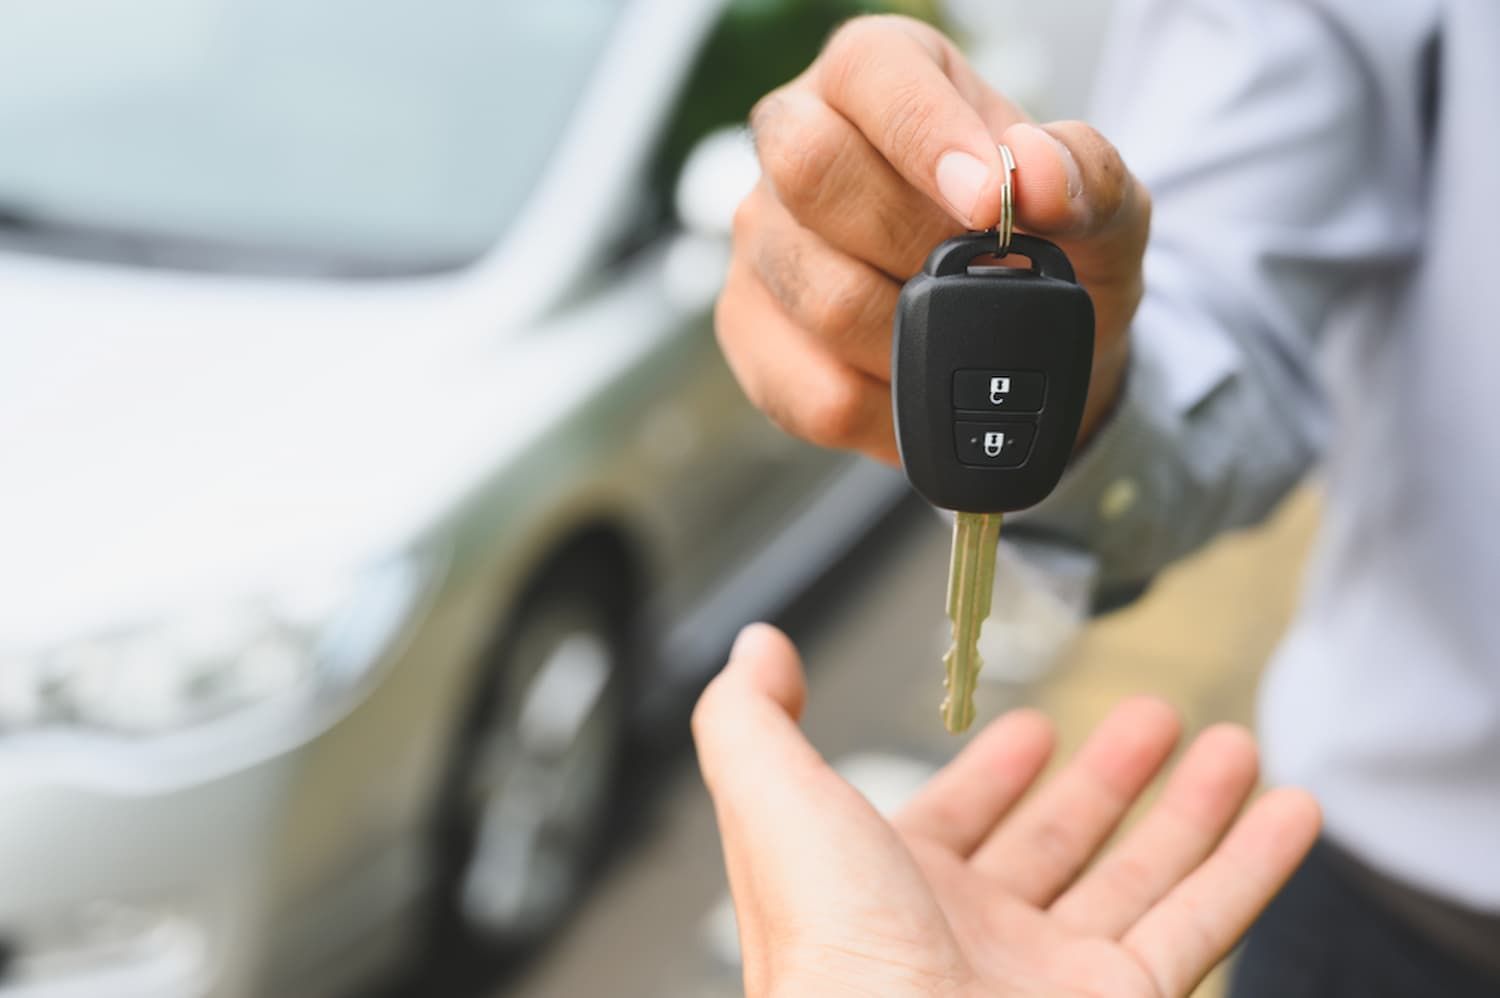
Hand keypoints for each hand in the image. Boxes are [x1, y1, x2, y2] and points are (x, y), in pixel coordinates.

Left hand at [692, 624, 1320, 996]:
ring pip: (1140, 877)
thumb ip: (754, 720)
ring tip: (1232, 745)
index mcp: (887, 887)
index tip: (1036, 732)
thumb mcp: (774, 805)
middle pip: (1057, 841)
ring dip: (1192, 809)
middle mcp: (970, 934)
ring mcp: (1050, 978)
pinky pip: (1202, 924)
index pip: (955, 818)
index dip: (993, 774)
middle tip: (1154, 719)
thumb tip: (757, 647)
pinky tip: (1288, 812)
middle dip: (1107, 778)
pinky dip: (1250, 867)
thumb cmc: (829, 958)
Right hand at [716, 15, 1148, 463]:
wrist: (1022, 352)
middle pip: (810, 170)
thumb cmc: (1049, 252)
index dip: (925, 136)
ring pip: (821, 296)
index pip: (870, 73)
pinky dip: (891, 409)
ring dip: (917, 340)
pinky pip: (814, 391)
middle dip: (915, 242)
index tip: (986, 202)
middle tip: (978, 280)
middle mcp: (798, 141)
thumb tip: (1038, 172)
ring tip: (961, 340)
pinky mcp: (750, 332)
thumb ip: (1086, 177)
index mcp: (879, 74)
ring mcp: (763, 240)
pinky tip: (921, 387)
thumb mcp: (1103, 210)